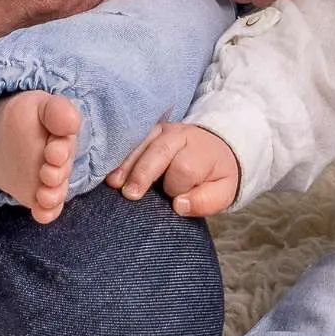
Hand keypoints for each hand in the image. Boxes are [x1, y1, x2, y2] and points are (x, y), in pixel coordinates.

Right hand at [107, 120, 240, 217]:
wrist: (214, 146)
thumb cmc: (215, 174)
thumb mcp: (223, 192)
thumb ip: (206, 201)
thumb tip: (177, 205)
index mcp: (202, 150)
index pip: (185, 168)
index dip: (176, 186)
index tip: (173, 200)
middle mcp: (181, 135)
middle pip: (160, 152)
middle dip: (144, 173)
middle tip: (130, 195)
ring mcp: (162, 130)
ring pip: (142, 144)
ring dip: (127, 164)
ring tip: (115, 183)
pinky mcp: (149, 131)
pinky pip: (132, 141)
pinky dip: (121, 157)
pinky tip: (111, 173)